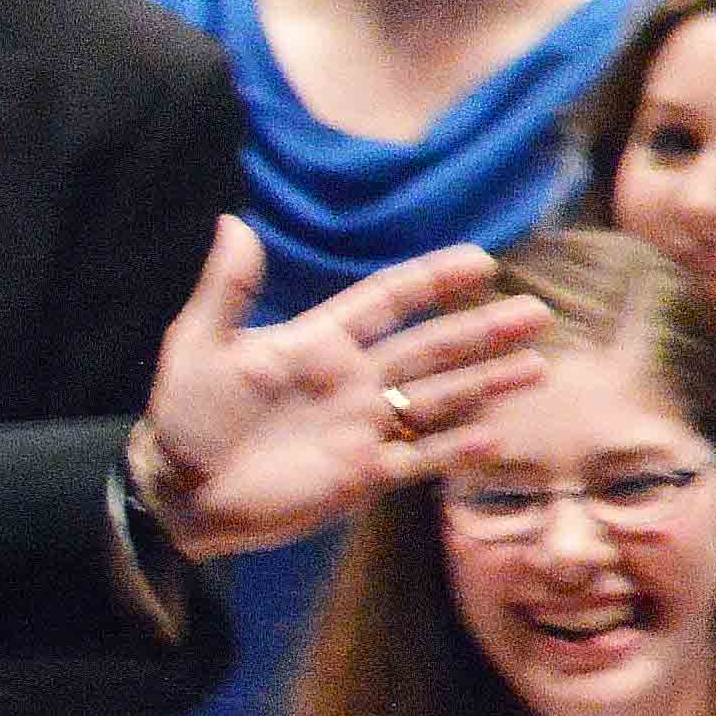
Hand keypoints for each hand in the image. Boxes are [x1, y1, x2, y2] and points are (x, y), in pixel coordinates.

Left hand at [127, 227, 545, 561]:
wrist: (178, 493)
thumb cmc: (184, 417)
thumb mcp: (198, 347)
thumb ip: (226, 290)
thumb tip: (233, 222)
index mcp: (318, 343)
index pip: (386, 300)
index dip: (432, 280)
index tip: (481, 260)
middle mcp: (351, 381)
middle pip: (430, 349)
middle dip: (482, 331)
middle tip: (537, 312)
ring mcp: (361, 428)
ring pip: (437, 400)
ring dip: (486, 383)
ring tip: (537, 367)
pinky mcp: (361, 476)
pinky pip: (418, 460)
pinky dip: (454, 451)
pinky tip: (494, 437)